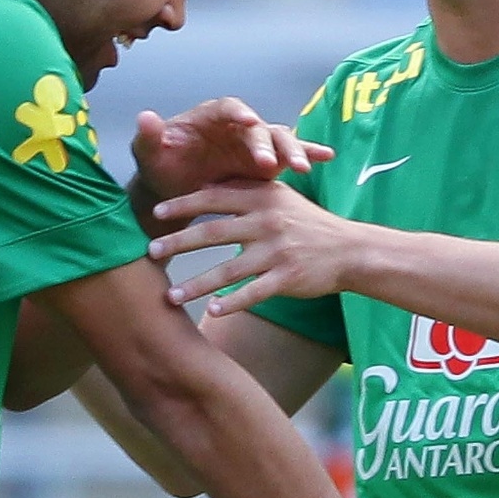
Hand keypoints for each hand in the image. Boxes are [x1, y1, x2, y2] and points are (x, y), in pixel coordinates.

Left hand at [132, 98, 332, 204]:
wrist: (174, 191)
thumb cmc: (162, 168)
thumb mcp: (150, 156)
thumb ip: (148, 138)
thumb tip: (144, 117)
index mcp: (211, 117)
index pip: (229, 108)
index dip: (240, 113)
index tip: (249, 121)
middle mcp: (237, 126)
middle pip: (259, 127)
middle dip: (268, 143)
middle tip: (273, 162)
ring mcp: (255, 143)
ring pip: (279, 140)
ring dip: (292, 151)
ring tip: (303, 168)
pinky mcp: (267, 161)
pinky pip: (290, 154)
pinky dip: (308, 153)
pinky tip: (326, 157)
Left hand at [147, 180, 358, 312]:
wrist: (349, 249)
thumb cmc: (308, 223)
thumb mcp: (280, 197)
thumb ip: (246, 191)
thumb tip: (205, 186)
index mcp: (263, 197)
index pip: (214, 198)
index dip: (183, 205)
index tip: (156, 212)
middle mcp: (267, 222)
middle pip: (213, 232)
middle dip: (178, 243)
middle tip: (150, 253)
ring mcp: (277, 251)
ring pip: (228, 270)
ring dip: (196, 285)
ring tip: (171, 296)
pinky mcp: (287, 277)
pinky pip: (253, 293)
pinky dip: (231, 303)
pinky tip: (212, 311)